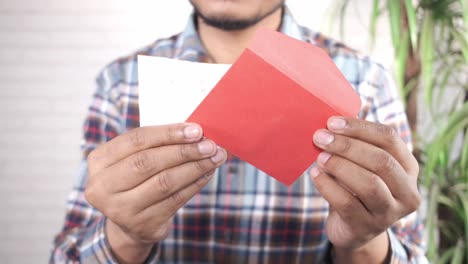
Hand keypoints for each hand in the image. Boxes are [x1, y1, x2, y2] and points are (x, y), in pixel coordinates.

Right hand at [85, 123, 226, 262]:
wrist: (129, 223)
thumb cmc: (136, 178)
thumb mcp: (133, 158)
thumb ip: (155, 144)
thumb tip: (195, 132)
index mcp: (99, 160)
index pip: (136, 140)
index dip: (168, 133)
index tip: (196, 129)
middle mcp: (103, 186)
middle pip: (148, 162)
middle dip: (184, 151)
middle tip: (210, 145)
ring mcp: (121, 209)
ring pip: (165, 182)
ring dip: (195, 167)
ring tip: (215, 157)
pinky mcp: (142, 225)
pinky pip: (175, 200)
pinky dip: (195, 184)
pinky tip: (207, 173)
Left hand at [310, 117, 419, 261]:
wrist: (352, 229)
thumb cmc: (354, 188)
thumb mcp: (360, 165)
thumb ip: (353, 145)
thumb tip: (330, 126)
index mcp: (408, 167)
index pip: (390, 139)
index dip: (360, 128)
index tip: (332, 122)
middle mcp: (407, 191)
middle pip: (381, 161)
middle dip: (347, 146)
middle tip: (320, 138)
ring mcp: (390, 213)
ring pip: (369, 184)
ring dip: (339, 165)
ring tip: (319, 157)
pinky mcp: (368, 228)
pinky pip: (347, 203)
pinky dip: (328, 185)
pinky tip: (316, 174)